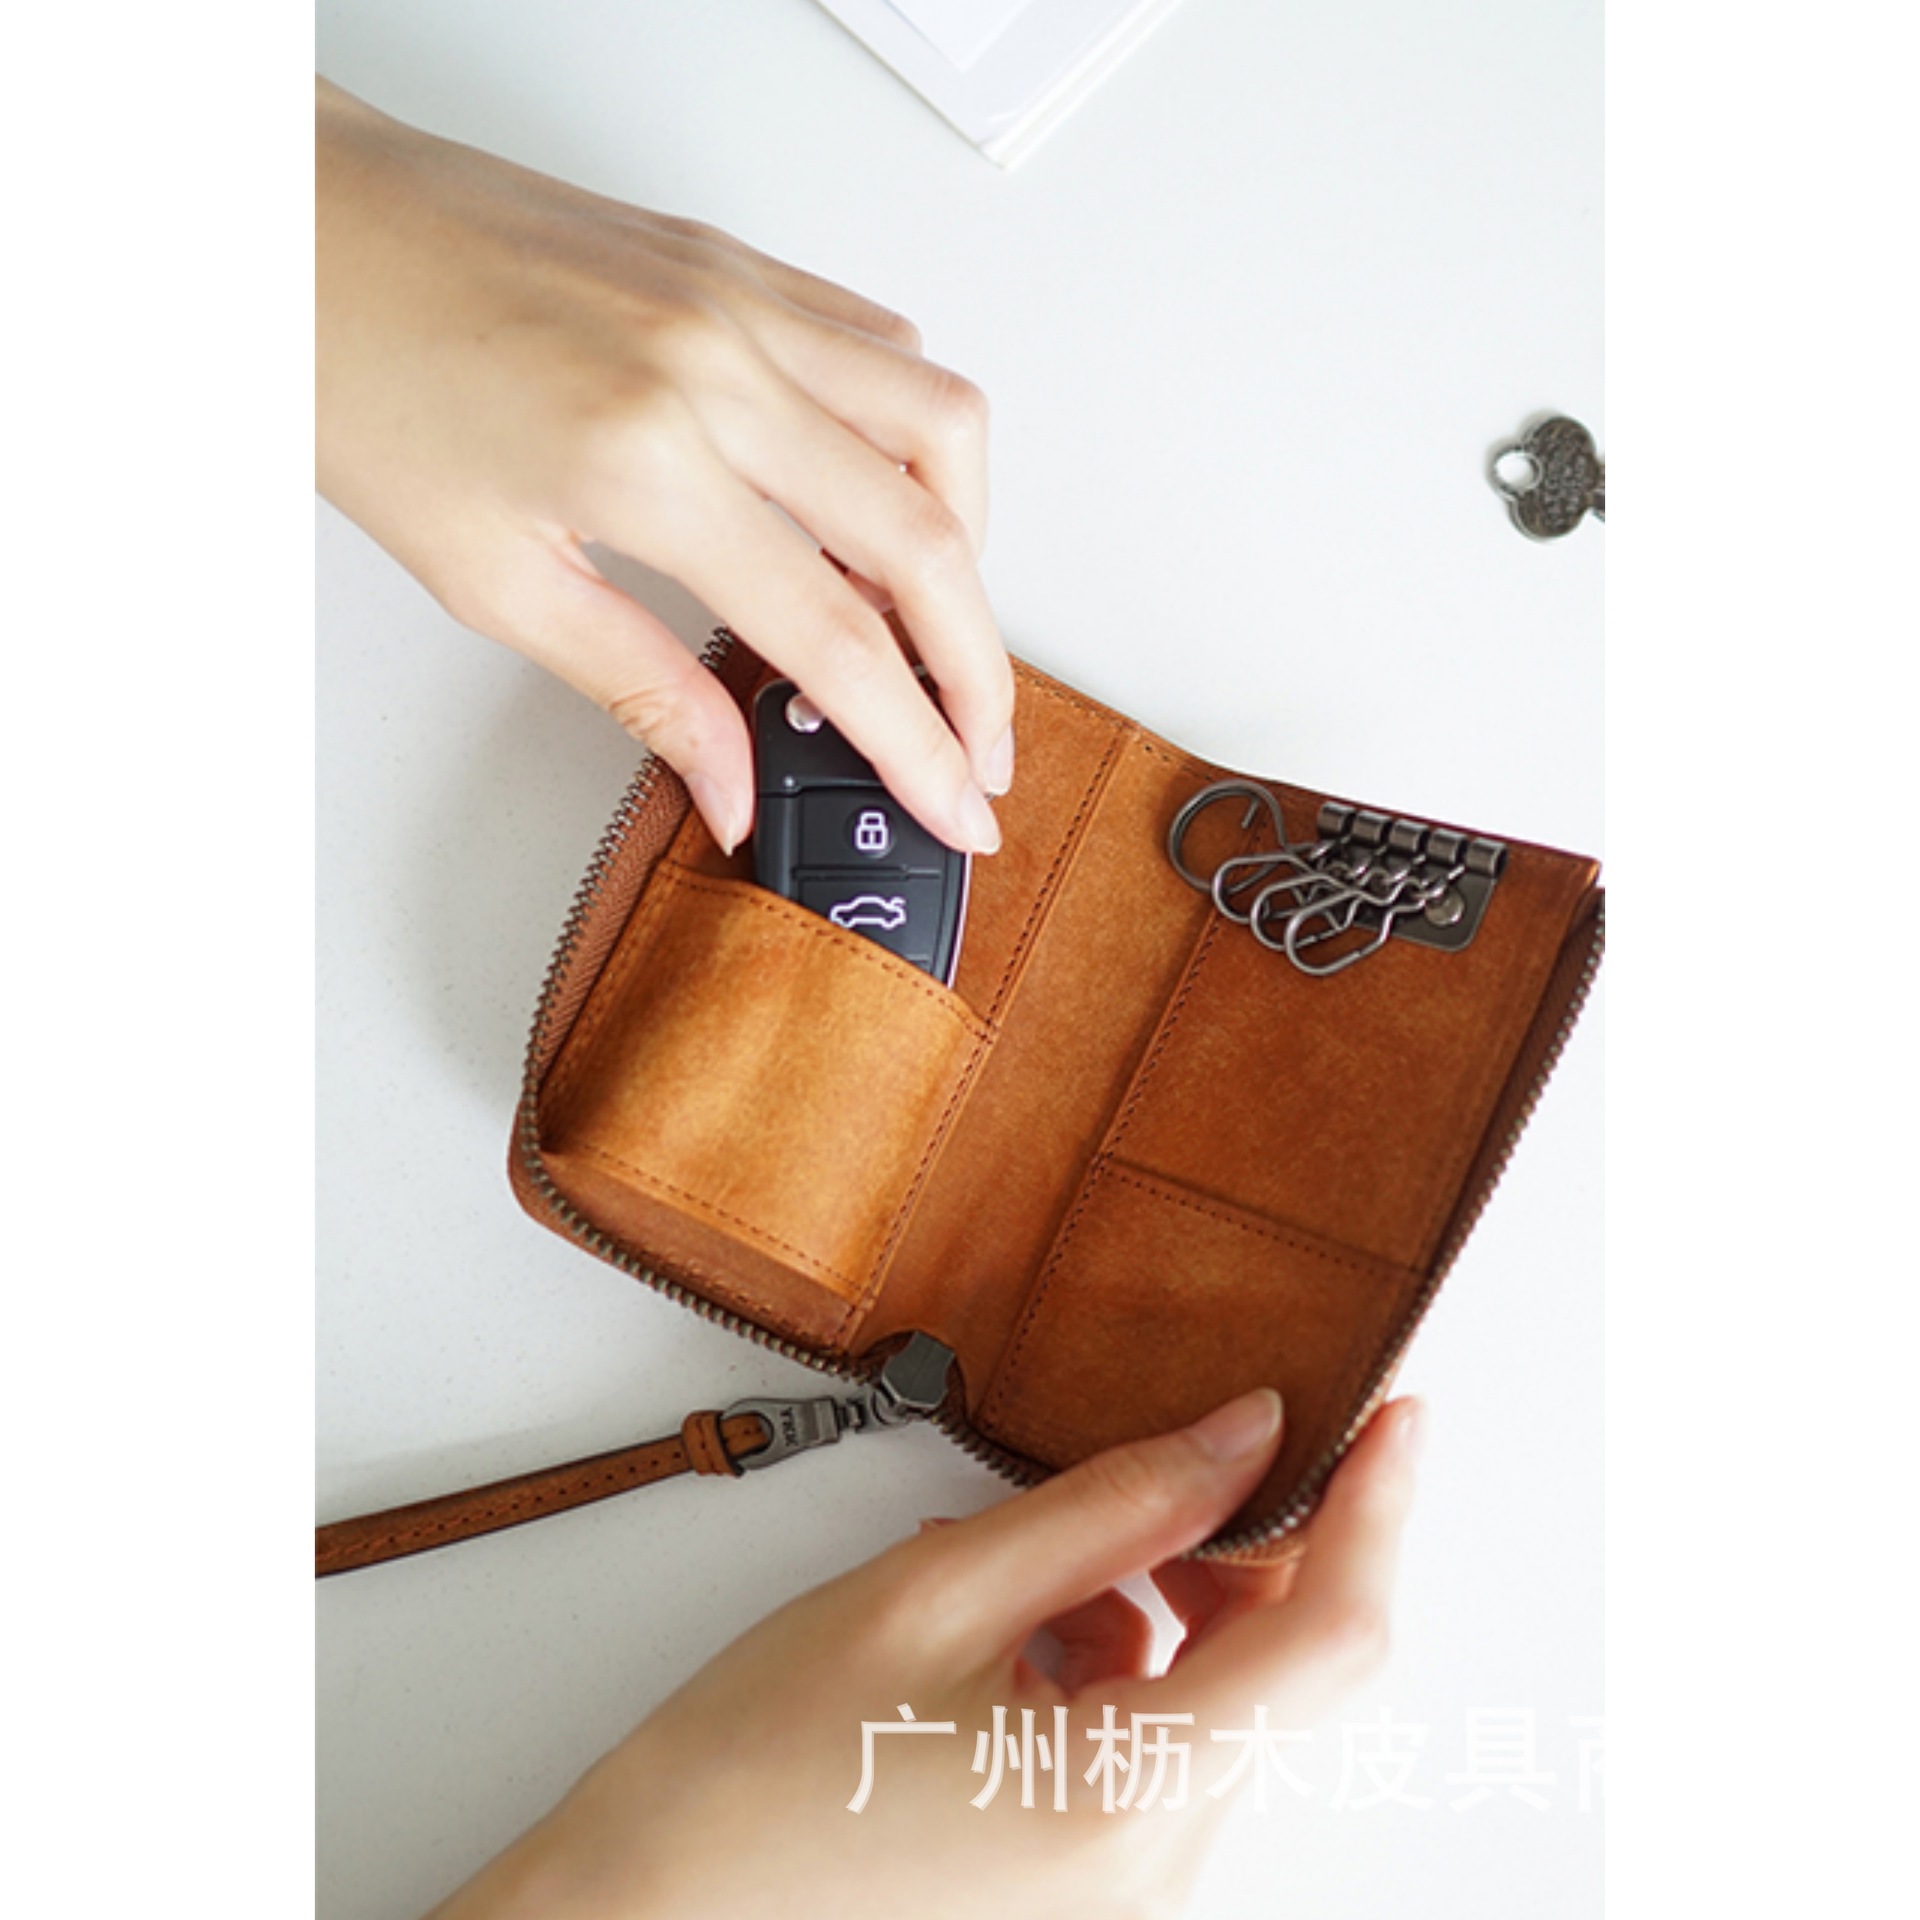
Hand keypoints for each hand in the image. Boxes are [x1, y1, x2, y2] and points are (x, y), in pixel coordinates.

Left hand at [316, 79, 1012, 855]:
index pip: (837, 638)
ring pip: (940, 420)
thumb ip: (643, 686)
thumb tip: (733, 780)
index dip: (916, 743)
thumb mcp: (491, 579)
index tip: (957, 804)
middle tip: (979, 742)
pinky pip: (881, 340)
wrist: (294, 230)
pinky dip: (915, 433)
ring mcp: (738, 299)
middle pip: (927, 538)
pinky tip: (881, 494)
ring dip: (969, 539)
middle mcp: (719, 365)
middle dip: (978, 667)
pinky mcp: (734, 262)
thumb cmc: (351, 376)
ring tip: (937, 621)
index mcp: (647, 461)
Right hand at [428, 1390, 1422, 1919]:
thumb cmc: (752, 1775)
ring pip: (1218, 1714)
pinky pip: (1158, 1764)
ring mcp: (1122, 1904)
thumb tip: (1242, 1433)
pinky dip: (1126, 1674)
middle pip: (1283, 1676)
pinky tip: (1024, 1637)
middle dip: (1248, 1549)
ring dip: (1172, 1609)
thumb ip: (1111, 1507)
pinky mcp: (1082, 1901)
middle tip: (1162, 1468)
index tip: (1396, 1414)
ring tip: (1047, 1563)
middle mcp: (1155, 1874)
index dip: (1381, 1511)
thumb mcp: (933, 1593)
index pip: (1337, 1641)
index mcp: (1131, 1794)